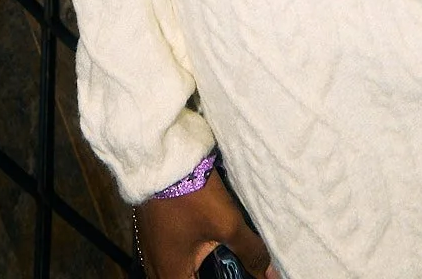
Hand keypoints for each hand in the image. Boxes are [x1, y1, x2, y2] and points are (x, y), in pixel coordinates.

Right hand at [133, 170, 278, 278]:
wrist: (161, 156)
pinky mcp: (151, 233)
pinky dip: (187, 257)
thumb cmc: (191, 194)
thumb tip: (271, 274)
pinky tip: (201, 243)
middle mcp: (156, 268)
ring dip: (196, 269)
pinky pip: (170, 257)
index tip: (236, 273)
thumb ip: (251, 252)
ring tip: (220, 257)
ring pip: (177, 271)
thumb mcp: (227, 223)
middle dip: (211, 274)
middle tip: (231, 266)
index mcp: (172, 275)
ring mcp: (150, 250)